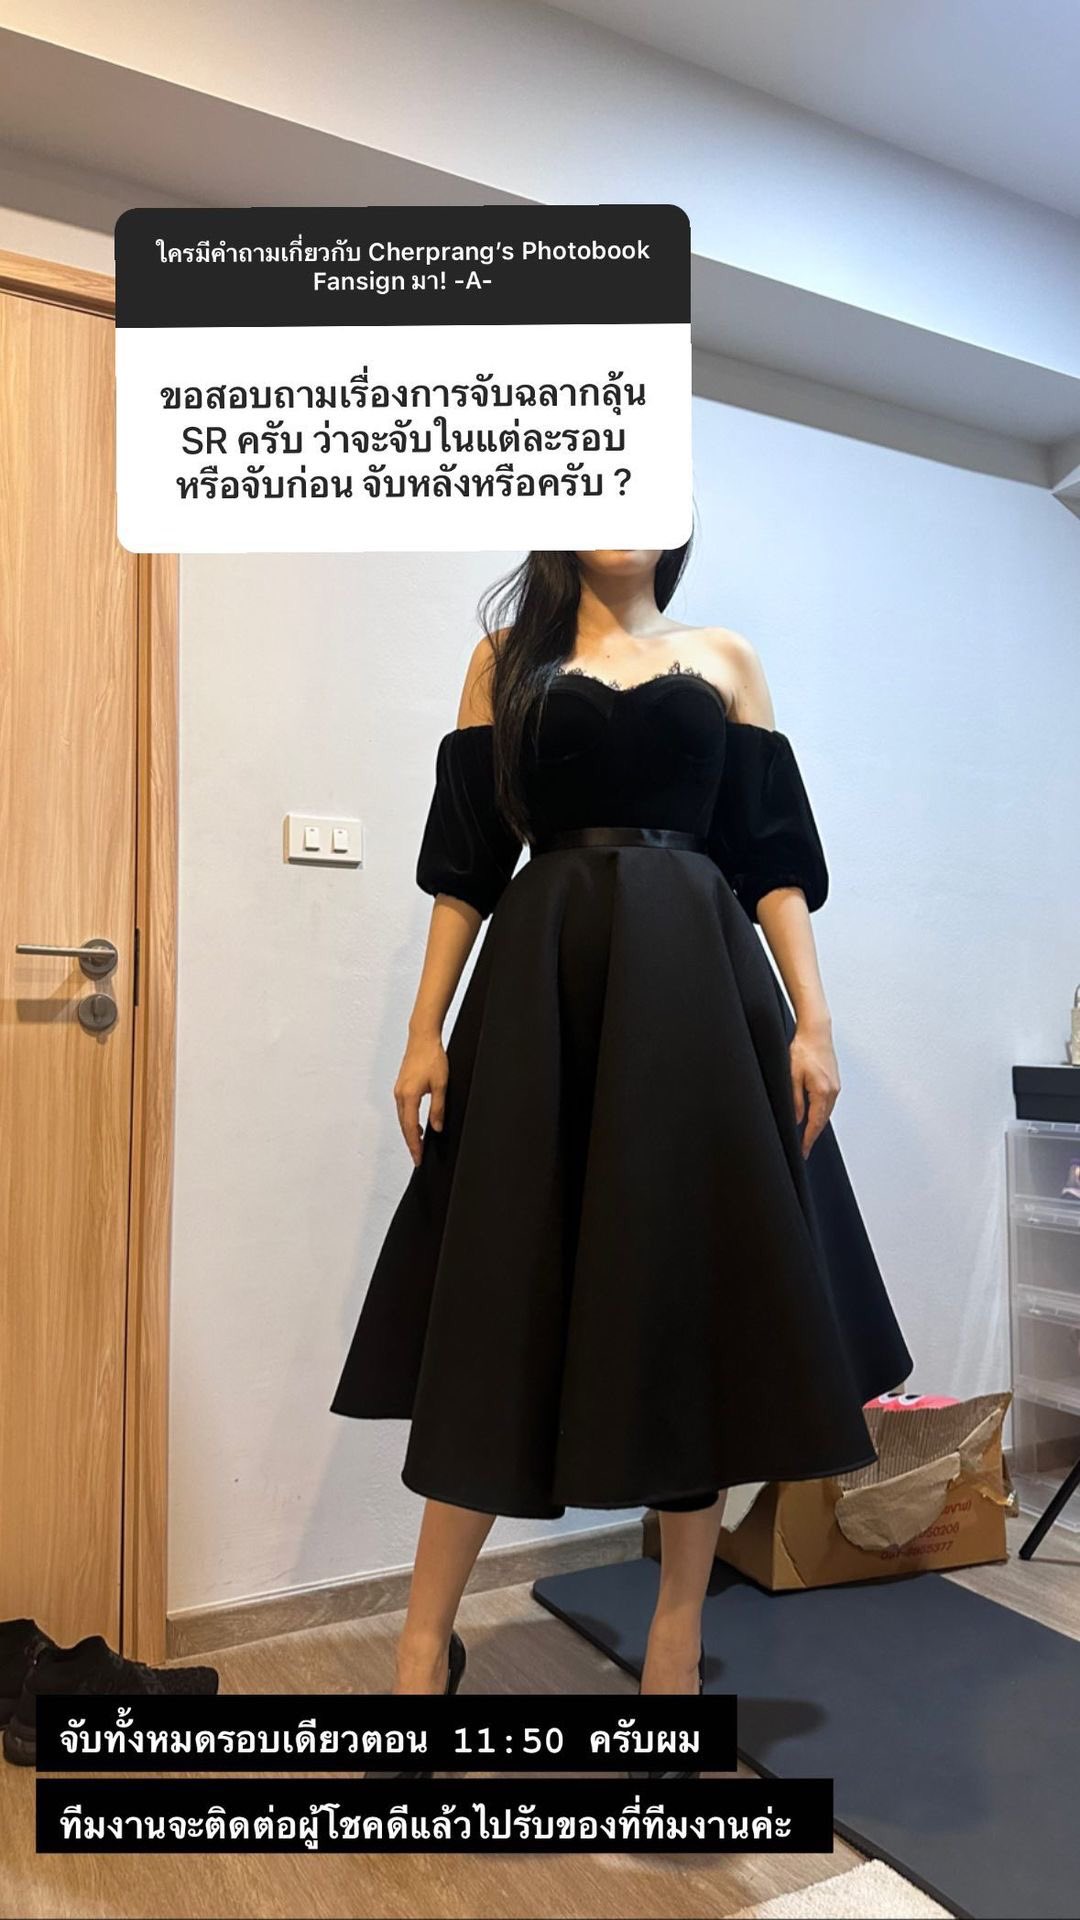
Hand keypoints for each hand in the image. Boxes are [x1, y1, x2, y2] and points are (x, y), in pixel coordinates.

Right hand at [394, 1031, 448, 1166]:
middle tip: (418, 1157)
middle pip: (404, 1126)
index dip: (415, 1146)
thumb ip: (438, 1109)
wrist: (423, 1038)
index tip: (418, 1158)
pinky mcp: (401, 1086)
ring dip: (410, 1132)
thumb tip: (437, 1127)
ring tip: (419, 1145)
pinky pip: (403, 1109)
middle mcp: (400, 1095)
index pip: (411, 1128)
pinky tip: (416, 1124)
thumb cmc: (432, 1057)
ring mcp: (398, 1090)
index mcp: (408, 1096)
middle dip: (411, 1143)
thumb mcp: (441, 1085)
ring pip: (402, 1118)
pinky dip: (408, 1120)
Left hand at [789, 1021, 839, 1157]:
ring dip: (817, 1124)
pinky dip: (820, 1113)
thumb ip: (794, 1100)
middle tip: (803, 1149)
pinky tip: (813, 1116)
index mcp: (822, 1091)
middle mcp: (832, 1091)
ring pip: (826, 1112)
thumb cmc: (803, 1049)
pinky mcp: (834, 1081)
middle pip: (823, 1120)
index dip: (808, 1139)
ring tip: (806, 1136)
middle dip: (812, 1135)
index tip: (803, 1152)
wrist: (816, 1031)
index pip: (815, 1123)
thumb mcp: (792, 1076)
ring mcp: (835, 1086)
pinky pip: (827, 1103)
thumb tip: (796, 1119)